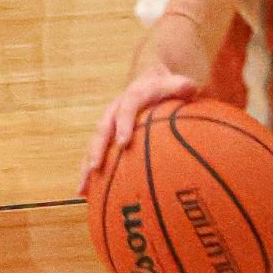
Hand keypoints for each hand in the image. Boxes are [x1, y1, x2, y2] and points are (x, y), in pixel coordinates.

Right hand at [81, 67, 199, 192]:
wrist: (155, 79)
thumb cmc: (171, 86)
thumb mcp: (180, 83)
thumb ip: (182, 87)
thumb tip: (190, 89)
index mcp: (135, 94)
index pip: (128, 106)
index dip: (124, 123)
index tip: (123, 143)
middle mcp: (117, 107)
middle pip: (104, 127)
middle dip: (98, 147)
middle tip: (96, 167)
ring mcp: (110, 121)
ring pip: (95, 142)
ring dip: (88, 164)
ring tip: (82, 187)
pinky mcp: (108, 134)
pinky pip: (97, 152)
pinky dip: (90, 171)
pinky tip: (86, 193)